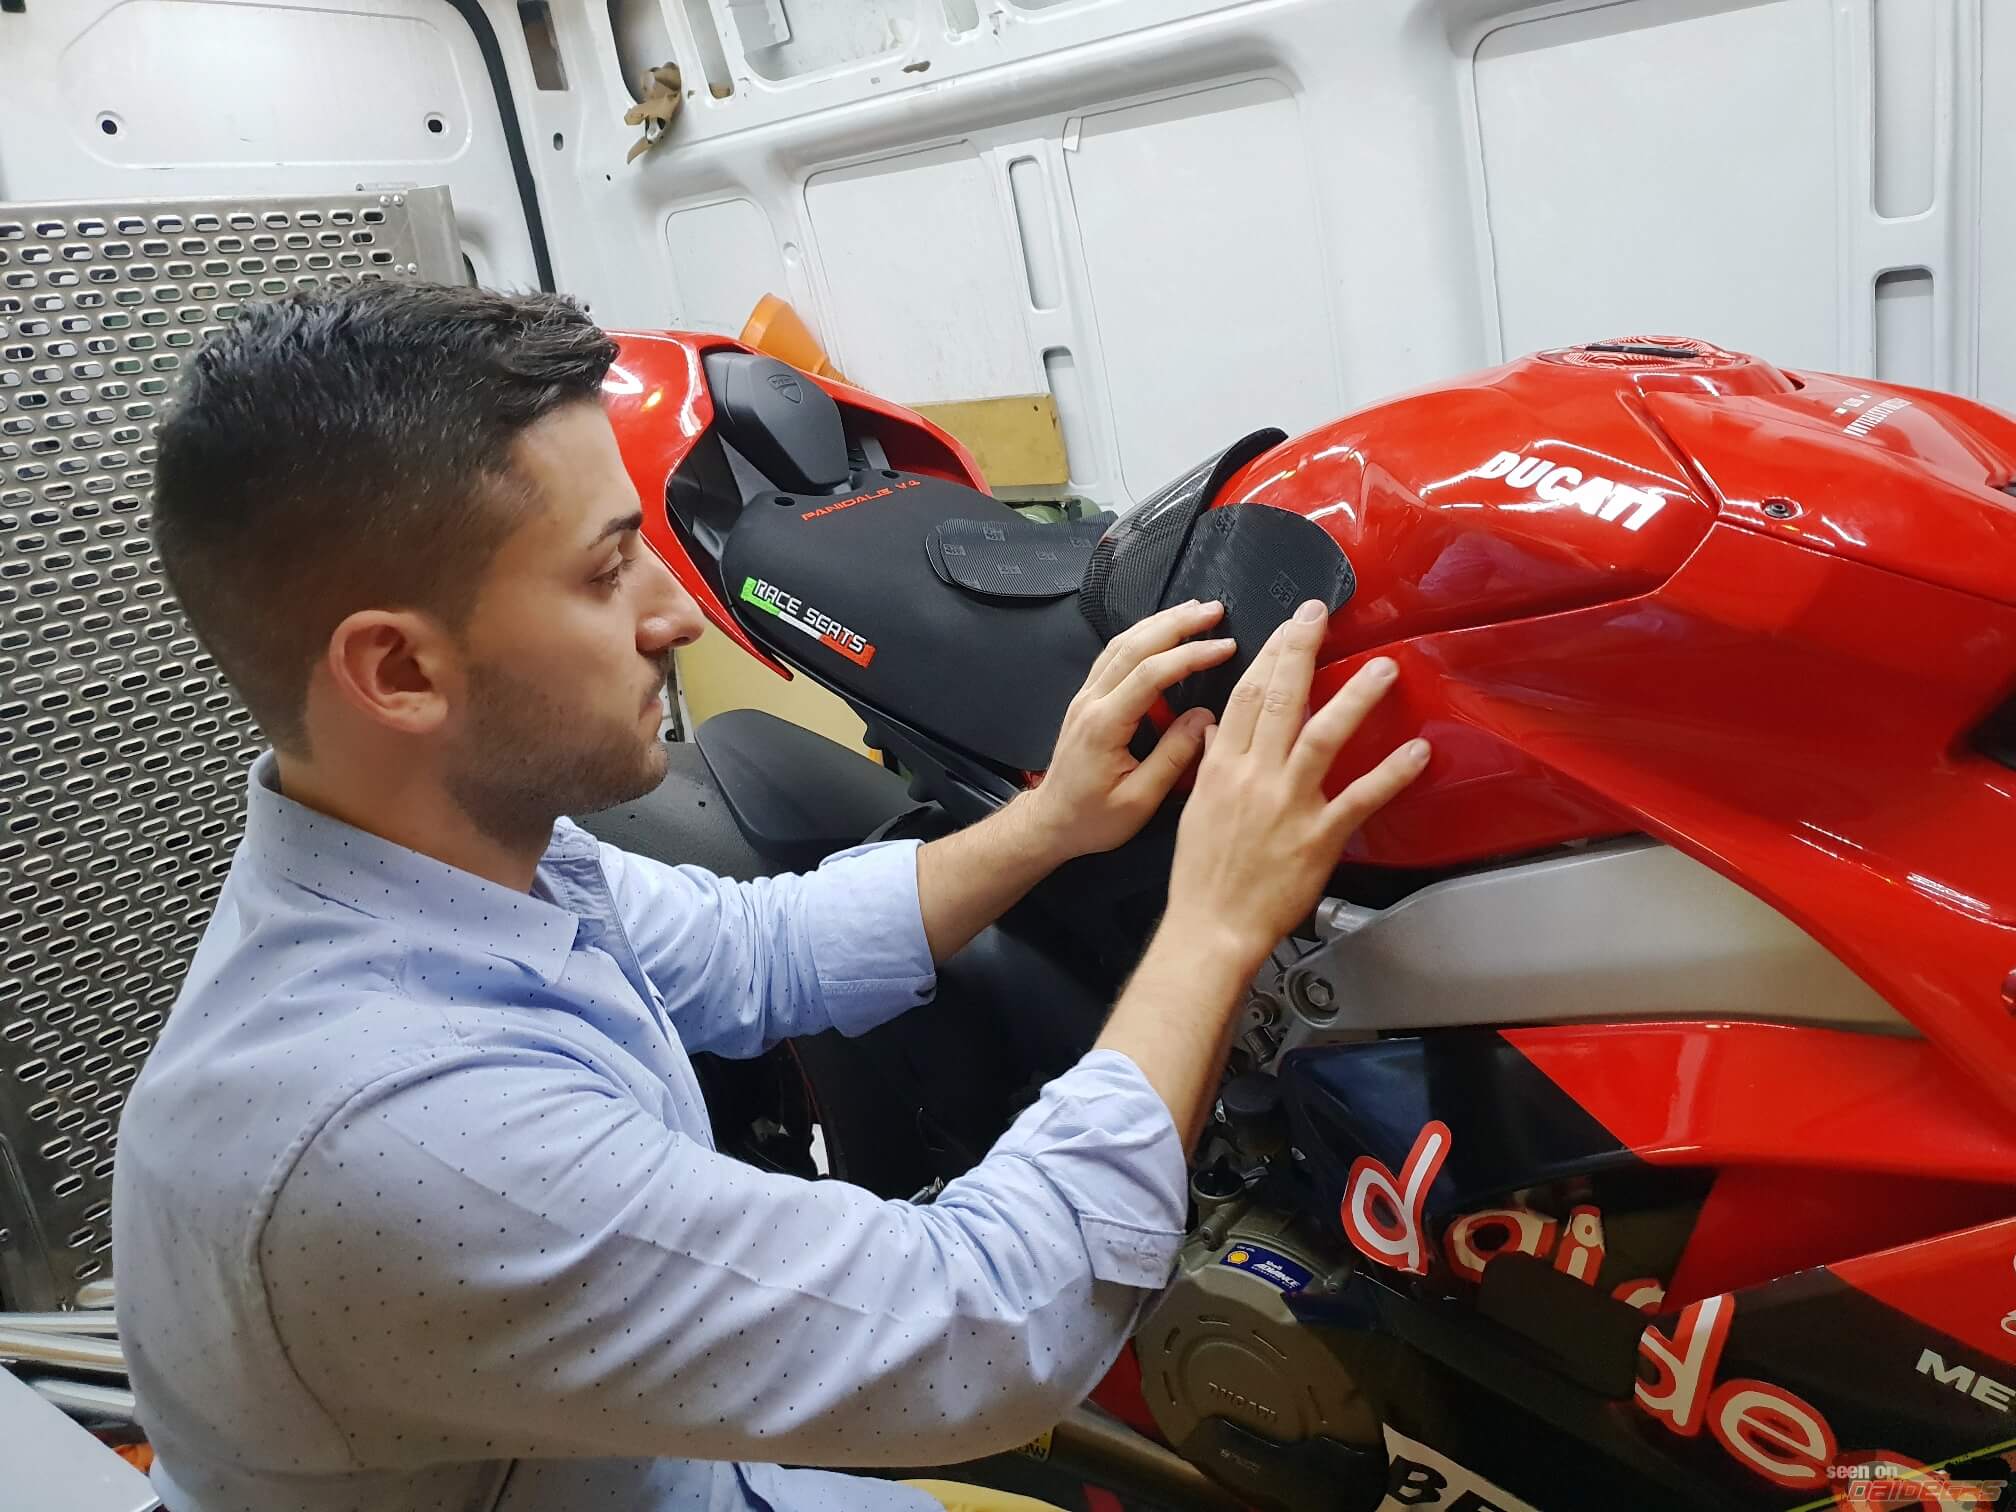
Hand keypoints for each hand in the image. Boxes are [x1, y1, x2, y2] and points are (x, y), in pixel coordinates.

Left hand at [1018, 599, 1237, 863]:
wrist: (1051, 822)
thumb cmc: (1092, 819)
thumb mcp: (1139, 801)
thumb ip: (1174, 758)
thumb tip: (1204, 718)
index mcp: (1104, 725)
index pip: (1152, 674)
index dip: (1191, 655)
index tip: (1225, 647)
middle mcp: (1091, 702)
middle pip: (1135, 646)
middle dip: (1177, 623)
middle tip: (1214, 611)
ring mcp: (1086, 697)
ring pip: (1121, 643)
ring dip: (1159, 622)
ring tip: (1193, 610)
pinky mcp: (1087, 699)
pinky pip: (1114, 655)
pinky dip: (1141, 636)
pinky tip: (1160, 629)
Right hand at [1161, 599, 1429, 971]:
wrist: (1211, 926)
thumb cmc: (1203, 874)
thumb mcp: (1196, 808)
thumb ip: (1211, 765)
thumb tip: (1218, 731)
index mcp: (1222, 767)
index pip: (1246, 695)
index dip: (1269, 654)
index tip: (1288, 625)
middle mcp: (1254, 777)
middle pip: (1280, 700)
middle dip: (1302, 650)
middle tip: (1322, 614)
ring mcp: (1288, 805)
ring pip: (1323, 737)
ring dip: (1355, 698)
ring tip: (1384, 668)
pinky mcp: (1318, 837)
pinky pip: (1360, 798)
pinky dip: (1390, 774)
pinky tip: (1417, 750)